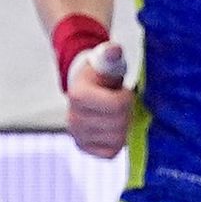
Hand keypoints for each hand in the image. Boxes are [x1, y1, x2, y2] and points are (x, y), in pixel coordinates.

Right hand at [65, 42, 131, 158]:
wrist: (85, 89)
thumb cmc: (100, 76)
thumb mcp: (105, 61)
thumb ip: (110, 54)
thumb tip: (115, 49)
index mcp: (78, 95)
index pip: (115, 106)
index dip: (127, 99)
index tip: (124, 91)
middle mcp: (73, 118)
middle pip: (117, 125)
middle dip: (126, 114)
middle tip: (123, 105)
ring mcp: (77, 134)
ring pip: (116, 140)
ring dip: (123, 128)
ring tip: (117, 117)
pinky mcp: (84, 147)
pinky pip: (109, 152)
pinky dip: (116, 143)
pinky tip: (113, 130)